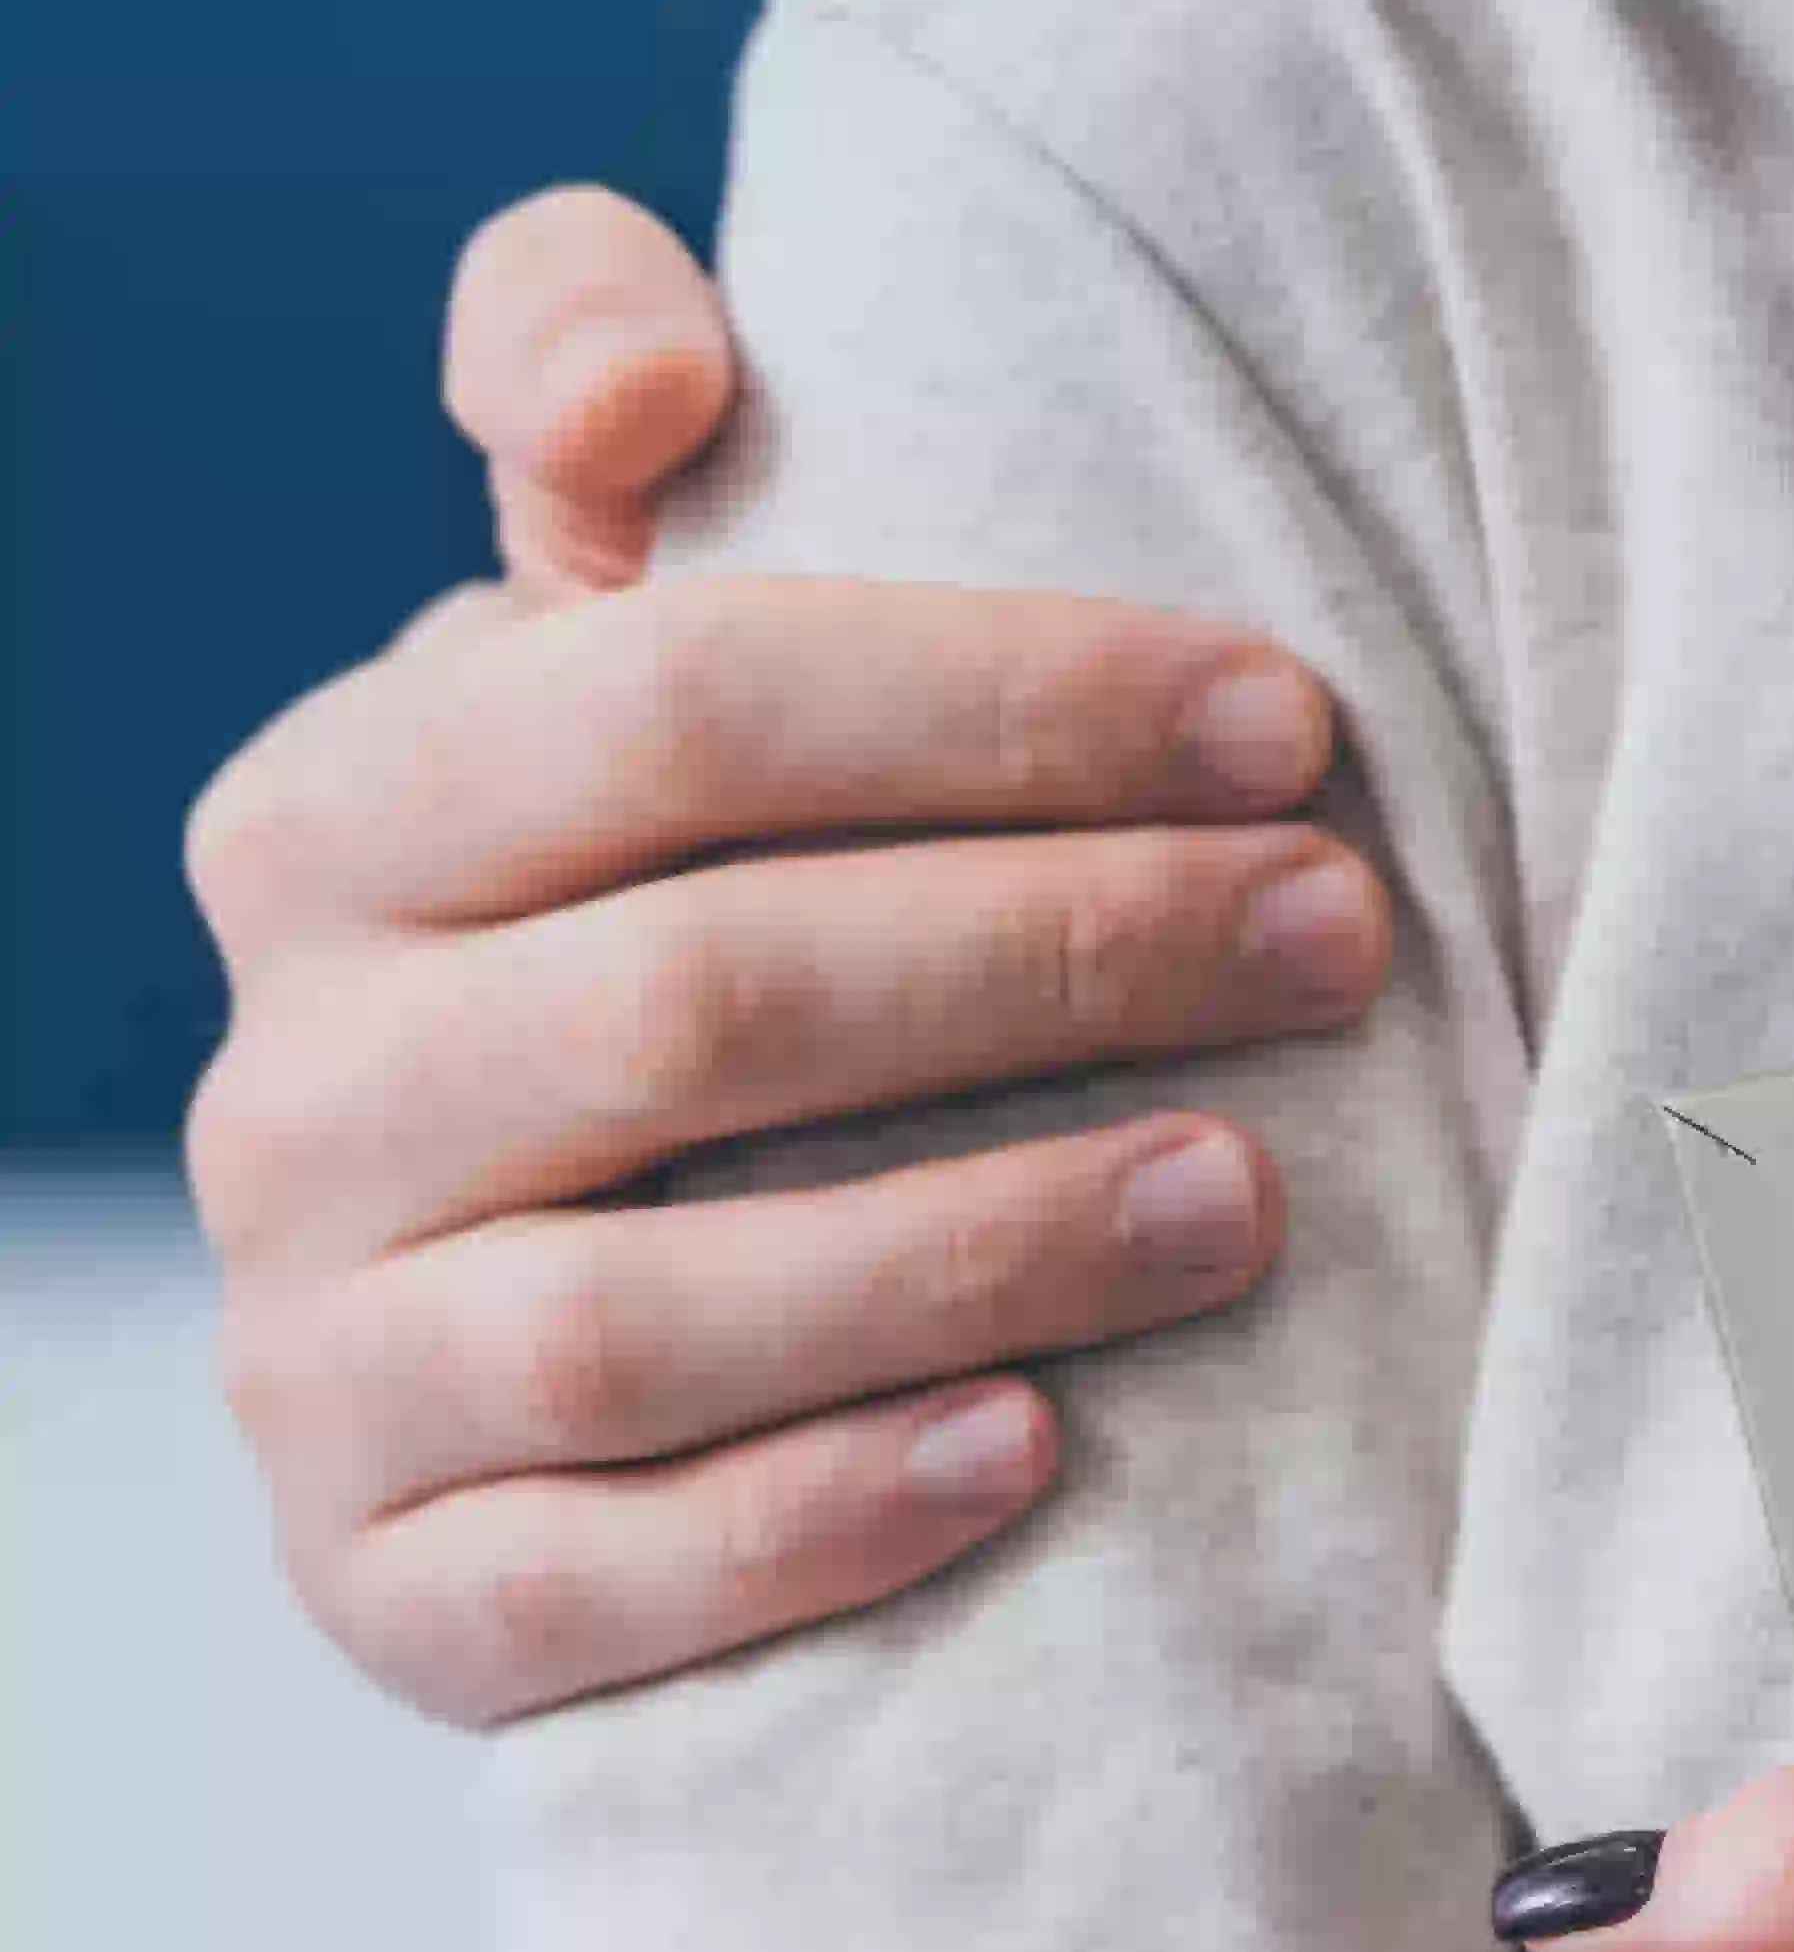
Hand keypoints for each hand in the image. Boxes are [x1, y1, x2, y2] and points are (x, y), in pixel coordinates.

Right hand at [177, 186, 1393, 1722]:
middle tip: (1343, 937)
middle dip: (1056, 952)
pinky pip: (586, 1579)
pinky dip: (819, 1517)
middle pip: (695, 994)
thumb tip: (634, 360)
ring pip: (642, 1309)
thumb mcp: (613, 672)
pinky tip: (1037, 1457)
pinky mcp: (388, 1591)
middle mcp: (292, 1089)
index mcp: (339, 819)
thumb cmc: (667, 925)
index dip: (1000, 697)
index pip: (663, 702)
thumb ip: (598, 434)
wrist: (539, 1317)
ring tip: (1252, 1195)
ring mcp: (321, 1358)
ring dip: (977, 1240)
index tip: (1293, 716)